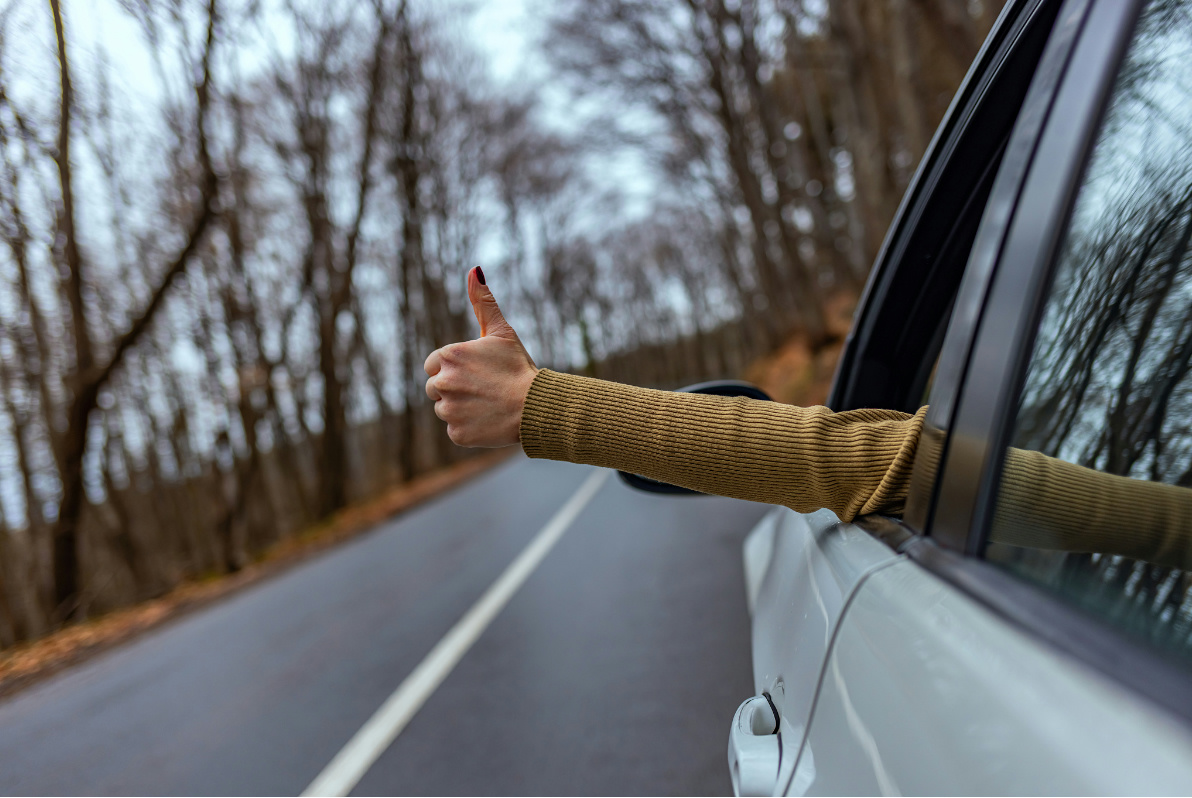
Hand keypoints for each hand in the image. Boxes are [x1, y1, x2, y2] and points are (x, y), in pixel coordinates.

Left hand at [424, 267, 537, 447]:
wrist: (536, 406)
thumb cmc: (519, 367)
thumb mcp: (502, 332)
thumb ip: (483, 303)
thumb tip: (474, 270)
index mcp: (449, 356)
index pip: (434, 365)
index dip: (454, 369)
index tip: (475, 373)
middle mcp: (442, 382)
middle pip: (435, 388)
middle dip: (454, 389)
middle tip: (483, 389)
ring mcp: (448, 410)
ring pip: (444, 410)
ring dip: (461, 408)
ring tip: (487, 404)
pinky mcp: (456, 434)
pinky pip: (455, 430)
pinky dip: (469, 428)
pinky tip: (488, 420)